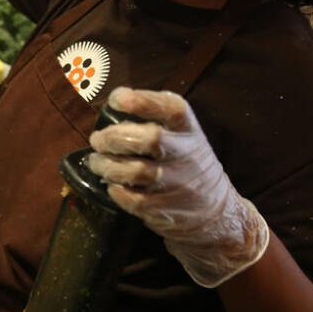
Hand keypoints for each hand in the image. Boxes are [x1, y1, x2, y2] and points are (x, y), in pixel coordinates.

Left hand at [86, 87, 269, 286]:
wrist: (216, 212)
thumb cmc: (188, 165)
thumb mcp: (184, 139)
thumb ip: (155, 123)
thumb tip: (111, 113)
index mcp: (189, 130)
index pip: (172, 108)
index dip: (142, 101)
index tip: (116, 99)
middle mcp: (186, 155)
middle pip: (151, 139)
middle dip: (115, 137)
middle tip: (97, 140)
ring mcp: (177, 184)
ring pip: (137, 171)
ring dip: (107, 165)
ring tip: (96, 162)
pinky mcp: (166, 209)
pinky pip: (133, 199)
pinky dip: (116, 191)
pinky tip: (112, 185)